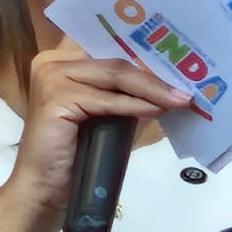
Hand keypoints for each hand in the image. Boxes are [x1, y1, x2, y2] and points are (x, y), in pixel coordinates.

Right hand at [2, 38, 190, 218]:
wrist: (45, 189)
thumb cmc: (76, 154)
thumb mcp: (106, 114)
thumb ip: (126, 93)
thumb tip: (169, 83)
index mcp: (62, 59)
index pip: (106, 42)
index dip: (140, 46)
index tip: (175, 58)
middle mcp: (52, 60)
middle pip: (114, 59)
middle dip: (154, 73)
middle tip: (186, 86)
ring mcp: (51, 76)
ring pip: (114, 75)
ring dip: (152, 89)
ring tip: (180, 99)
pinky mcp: (55, 96)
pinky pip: (106, 99)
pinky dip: (135, 105)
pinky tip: (157, 110)